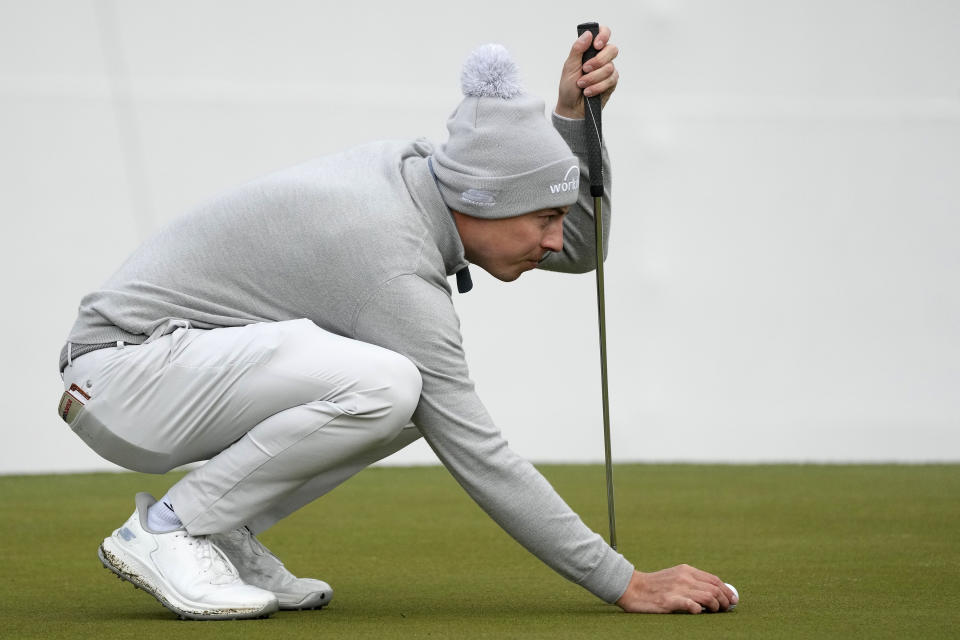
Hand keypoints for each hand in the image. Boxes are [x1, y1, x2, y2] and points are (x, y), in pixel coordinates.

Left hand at [555, 24, 619, 118]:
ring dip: (593, 78)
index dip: (604, 35)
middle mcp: (602, 58)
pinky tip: (588, 92)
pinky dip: (597, 87)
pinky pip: (610, 81)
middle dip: (598, 61)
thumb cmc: (568, 87)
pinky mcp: (611, 83)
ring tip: (582, 84)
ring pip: (609, 68)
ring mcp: (608, 70)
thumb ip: (577, 49)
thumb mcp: (569, 66)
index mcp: (590, 50)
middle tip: (585, 69)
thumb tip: (588, 34)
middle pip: (612, 50)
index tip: (596, 45)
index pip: (604, 33)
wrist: (571, 107)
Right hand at [616, 566, 738, 613]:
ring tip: (715, 612)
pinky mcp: (670, 600)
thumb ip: (692, 581)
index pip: (714, 579)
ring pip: (708, 597)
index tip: (733, 600)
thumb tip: (713, 592)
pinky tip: (699, 612)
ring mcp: (678, 589)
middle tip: (727, 609)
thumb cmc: (655, 585)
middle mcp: (684, 577)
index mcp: (686, 570)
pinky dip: (699, 610)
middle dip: (726, 601)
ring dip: (716, 607)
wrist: (633, 588)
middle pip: (715, 589)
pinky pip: (692, 605)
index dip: (727, 590)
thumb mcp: (675, 577)